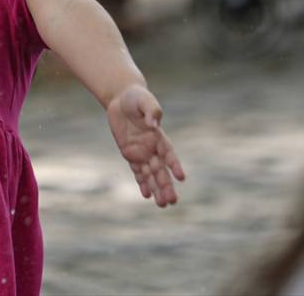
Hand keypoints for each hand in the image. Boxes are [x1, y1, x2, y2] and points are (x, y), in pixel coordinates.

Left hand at [107, 85, 185, 206]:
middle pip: (161, 170)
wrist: (121, 99)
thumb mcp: (144, 100)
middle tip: (173, 201)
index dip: (174, 165)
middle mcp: (152, 147)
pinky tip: (147, 194)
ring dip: (156, 188)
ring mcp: (142, 152)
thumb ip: (151, 111)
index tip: (181, 177)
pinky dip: (142, 182)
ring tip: (162, 204)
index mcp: (159, 136)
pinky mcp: (130, 153)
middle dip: (167, 185)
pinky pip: (137, 170)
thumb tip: (153, 124)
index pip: (169, 154)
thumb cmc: (137, 98)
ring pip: (151, 174)